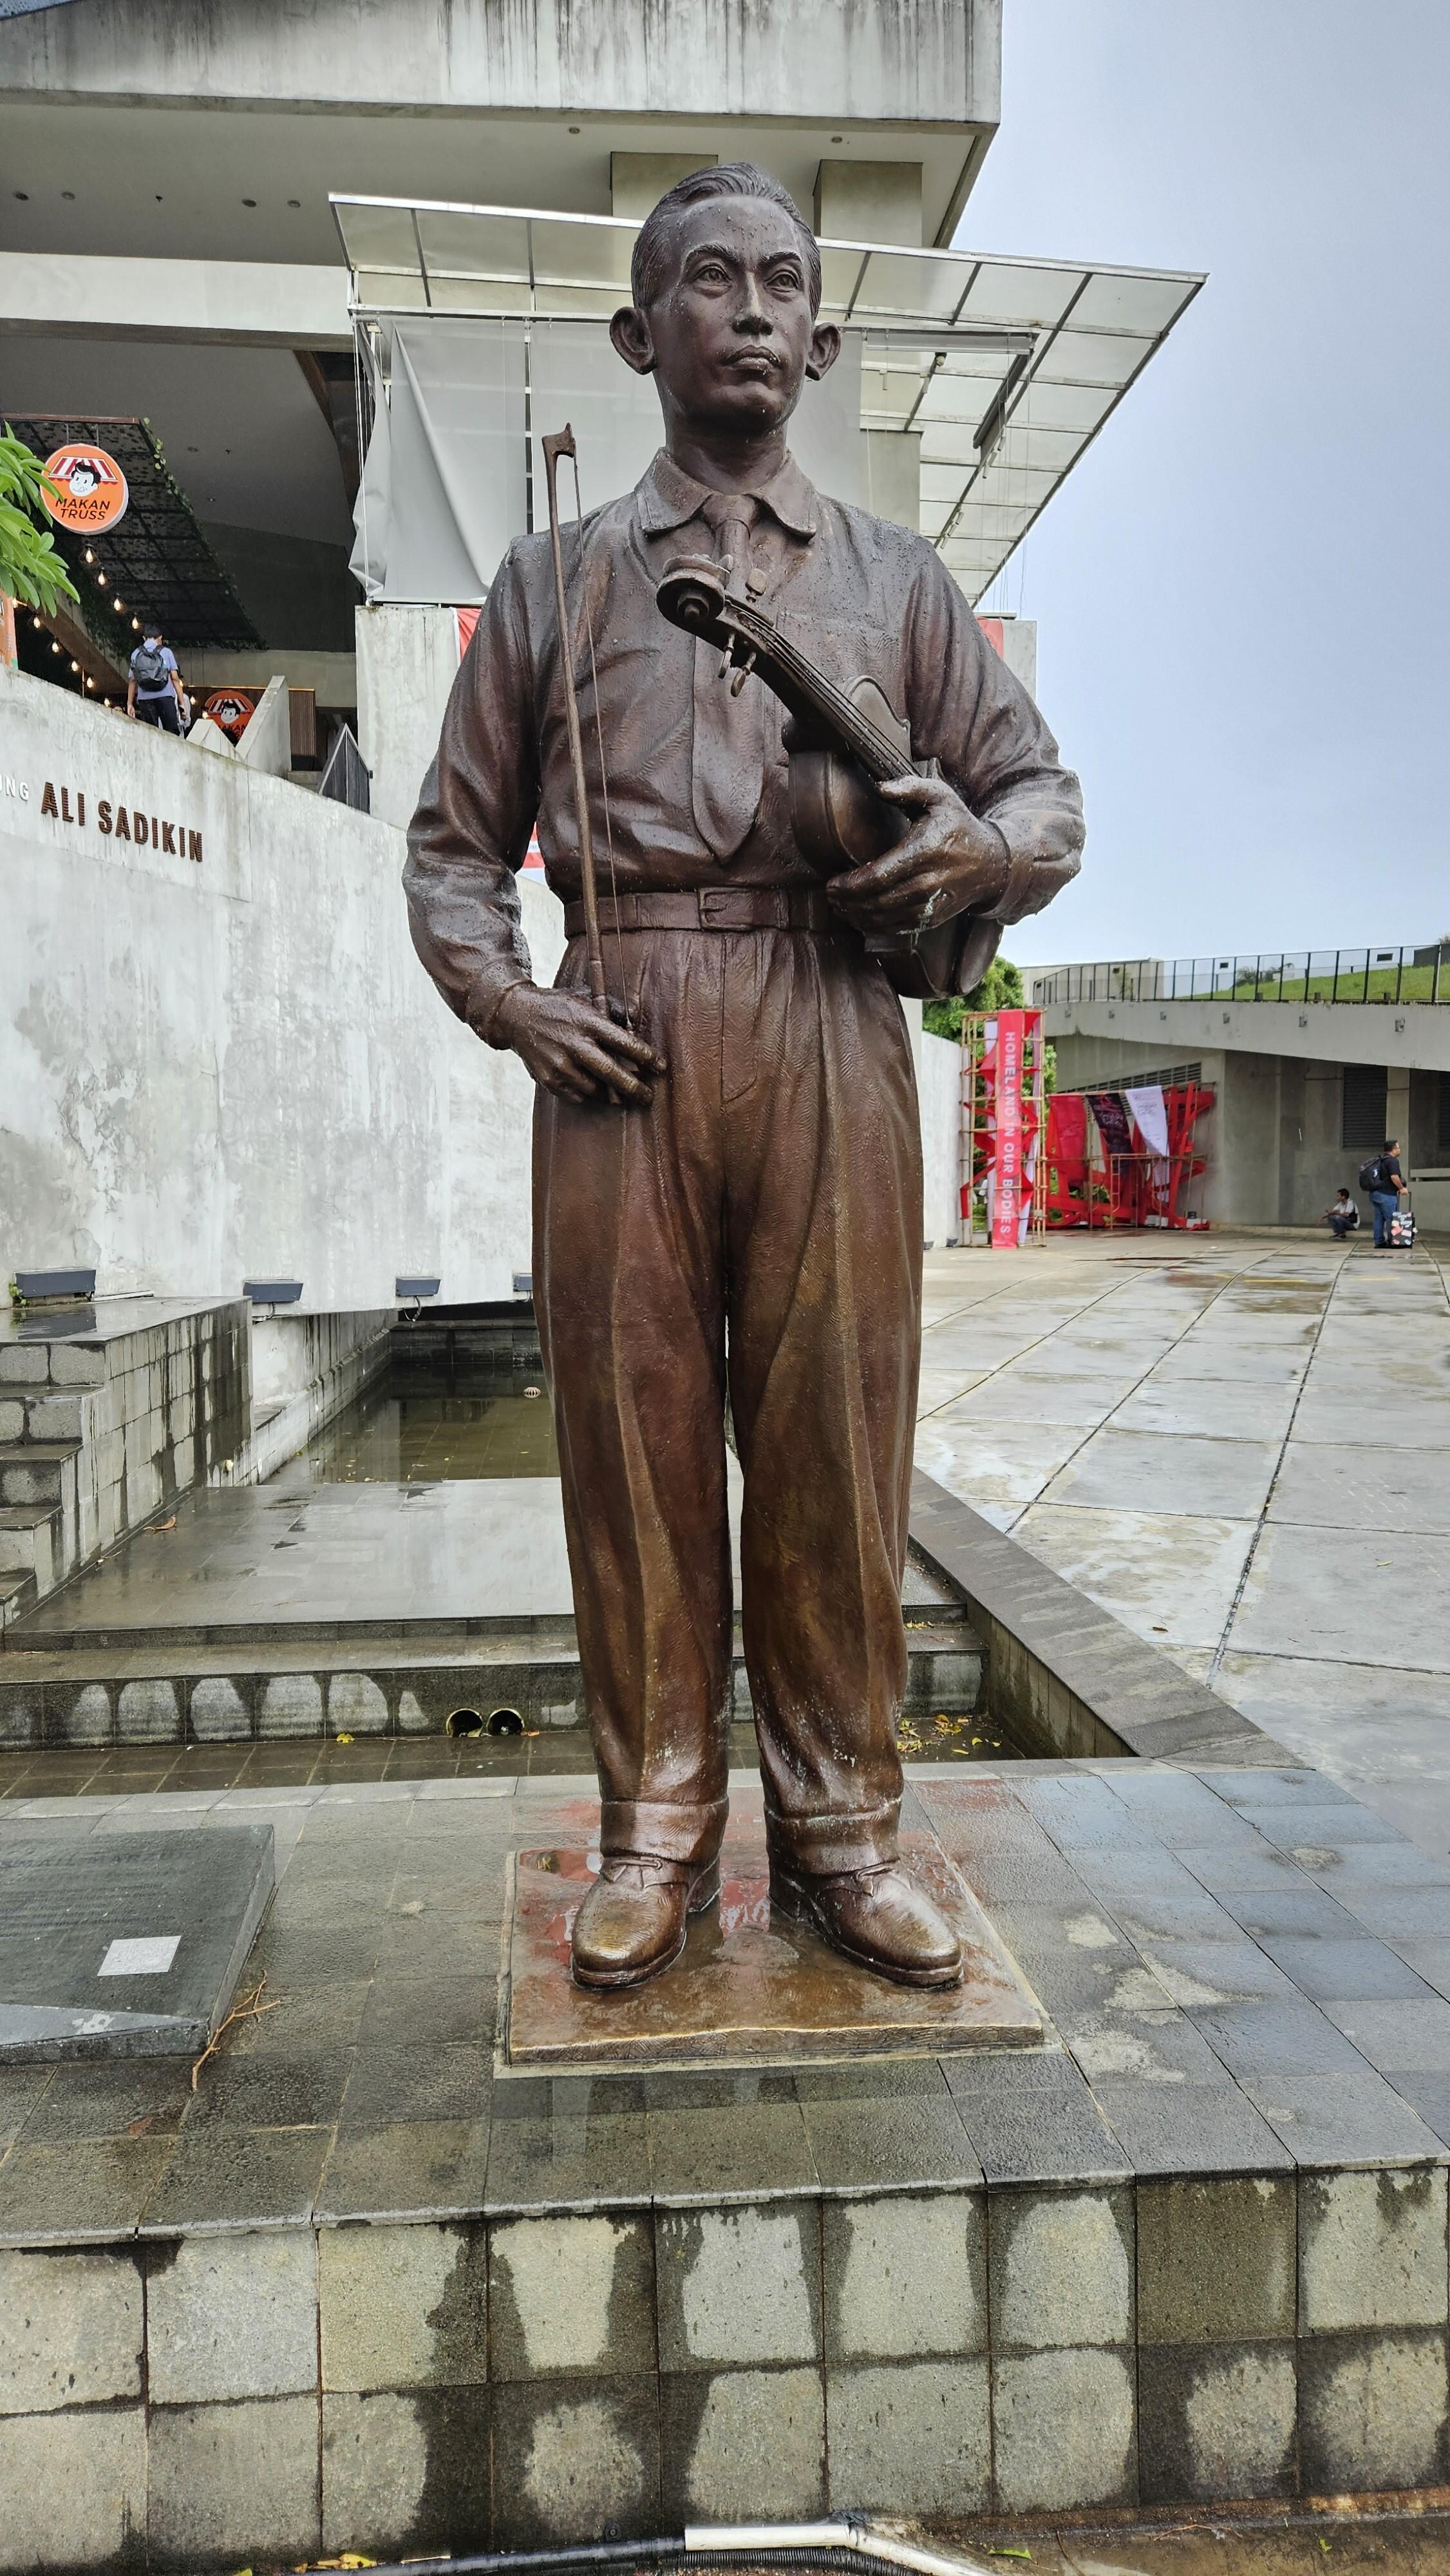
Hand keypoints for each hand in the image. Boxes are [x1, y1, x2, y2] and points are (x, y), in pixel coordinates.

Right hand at [495, 984, 665, 1108]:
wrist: (517, 1016)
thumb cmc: (559, 1006)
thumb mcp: (585, 998)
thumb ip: (613, 1008)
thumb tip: (638, 1020)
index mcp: (587, 1021)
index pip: (624, 1042)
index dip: (647, 1057)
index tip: (661, 1067)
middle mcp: (574, 1044)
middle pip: (612, 1073)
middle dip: (635, 1088)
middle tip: (648, 1097)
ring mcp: (559, 1064)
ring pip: (596, 1089)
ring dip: (611, 1093)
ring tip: (621, 1094)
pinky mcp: (549, 1079)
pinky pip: (578, 1095)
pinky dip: (589, 1094)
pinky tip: (595, 1088)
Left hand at [826, 773, 1009, 935]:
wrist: (991, 863)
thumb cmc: (958, 825)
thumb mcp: (940, 797)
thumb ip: (908, 787)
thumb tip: (878, 787)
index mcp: (925, 850)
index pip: (879, 876)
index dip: (850, 885)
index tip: (831, 883)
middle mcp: (929, 881)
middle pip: (878, 900)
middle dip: (848, 902)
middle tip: (830, 896)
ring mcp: (932, 904)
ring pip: (886, 918)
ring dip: (858, 916)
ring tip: (840, 908)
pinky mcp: (933, 919)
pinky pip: (898, 928)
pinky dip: (875, 927)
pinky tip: (860, 919)